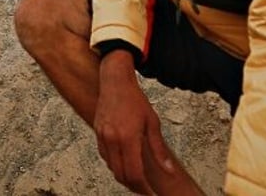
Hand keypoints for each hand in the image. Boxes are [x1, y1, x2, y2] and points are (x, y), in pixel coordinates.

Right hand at [94, 51, 173, 194]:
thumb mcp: (152, 123)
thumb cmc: (135, 99)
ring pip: (111, 168)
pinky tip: (124, 163)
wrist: (115, 81)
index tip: (151, 193)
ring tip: (137, 178)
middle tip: (145, 189)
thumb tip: (168, 170)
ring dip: (124, 177)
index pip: (134, 173)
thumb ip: (159, 150)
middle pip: (121, 175)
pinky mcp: (96, 133)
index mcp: (128, 138)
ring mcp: (102, 136)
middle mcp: (112, 139)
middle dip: (134, 186)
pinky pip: (105, 157)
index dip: (143, 188)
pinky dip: (115, 165)